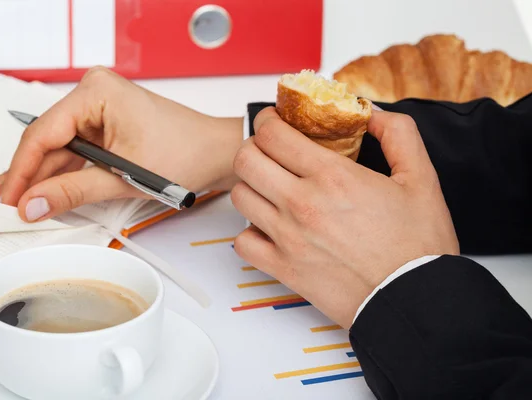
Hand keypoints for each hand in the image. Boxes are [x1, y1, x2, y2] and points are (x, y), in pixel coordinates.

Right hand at [0, 67, 241, 221]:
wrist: (219, 154)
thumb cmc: (187, 153)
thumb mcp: (124, 176)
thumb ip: (74, 190)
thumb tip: (33, 203)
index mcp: (96, 92)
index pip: (44, 133)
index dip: (21, 170)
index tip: (8, 199)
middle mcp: (94, 94)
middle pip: (48, 141)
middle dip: (27, 175)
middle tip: (1, 204)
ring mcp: (100, 110)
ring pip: (61, 148)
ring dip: (42, 177)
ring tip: (16, 202)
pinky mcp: (108, 126)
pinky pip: (78, 151)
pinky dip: (64, 173)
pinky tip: (43, 192)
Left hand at [231, 107, 458, 327]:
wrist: (414, 300)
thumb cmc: (418, 245)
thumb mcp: (421, 178)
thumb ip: (398, 134)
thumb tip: (370, 113)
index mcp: (333, 177)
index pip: (273, 134)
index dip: (268, 120)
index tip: (274, 121)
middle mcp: (302, 204)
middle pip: (246, 160)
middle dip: (253, 147)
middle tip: (269, 151)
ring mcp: (288, 238)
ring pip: (240, 197)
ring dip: (251, 186)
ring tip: (270, 187)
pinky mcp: (284, 268)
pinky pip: (243, 242)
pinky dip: (250, 231)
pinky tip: (269, 227)